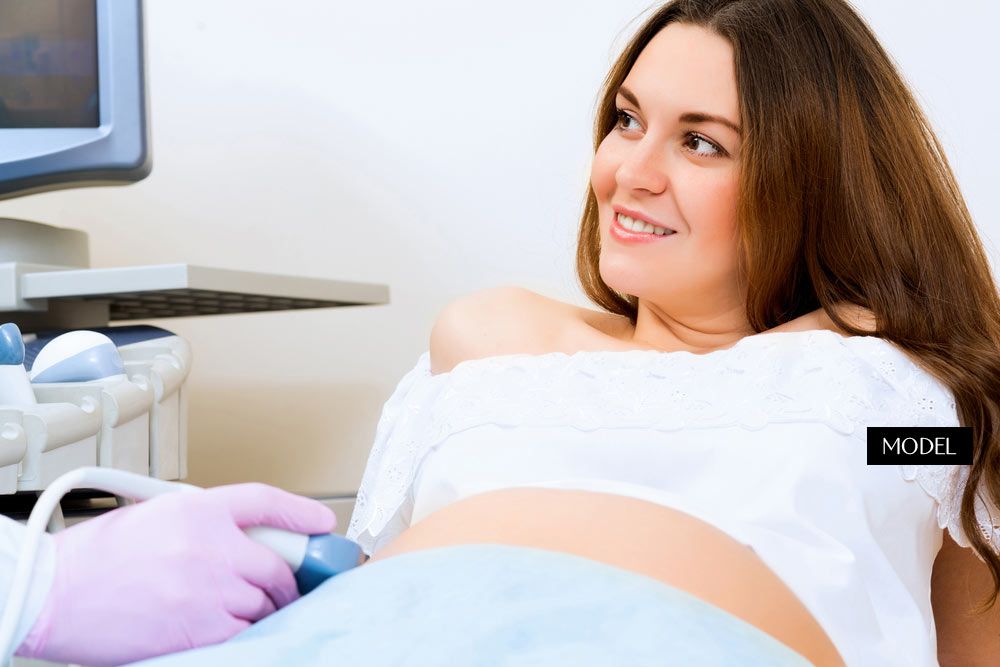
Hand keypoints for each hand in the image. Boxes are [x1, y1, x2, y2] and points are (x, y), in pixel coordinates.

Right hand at [16, 483, 335, 666]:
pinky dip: (246, 631)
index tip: (323, 522)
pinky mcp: (198, 629)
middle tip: (289, 585)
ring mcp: (207, 589)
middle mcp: (210, 545)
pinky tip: (233, 626)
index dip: (302, 512)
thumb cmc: (96, 556)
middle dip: (289, 579)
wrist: (53, 593)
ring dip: (266, 608)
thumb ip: (206, 522)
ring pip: (264, 602)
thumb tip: (245, 538)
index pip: (267, 501)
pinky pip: (244, 631)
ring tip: (252, 608)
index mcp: (198, 507)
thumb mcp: (156, 514)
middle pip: (277, 563)